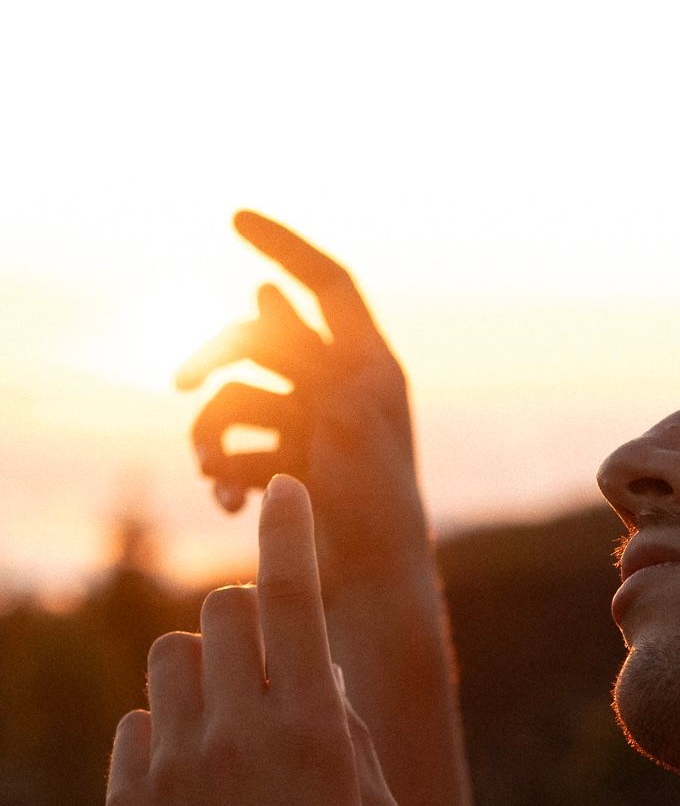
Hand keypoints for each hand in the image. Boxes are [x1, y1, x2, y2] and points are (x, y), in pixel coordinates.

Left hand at [106, 475, 403, 805]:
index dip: (289, 532)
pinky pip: (140, 724)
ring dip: (205, 674)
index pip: (292, 596)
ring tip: (230, 734)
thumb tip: (311, 667)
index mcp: (314, 736)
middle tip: (271, 671)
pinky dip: (170, 736)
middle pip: (222, 613)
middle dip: (250, 625)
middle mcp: (237, 737)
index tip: (286, 493)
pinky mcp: (127, 803)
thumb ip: (350, 731)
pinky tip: (197, 794)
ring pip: (173, 659)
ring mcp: (173, 769)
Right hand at [176, 212, 430, 599]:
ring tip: (217, 478)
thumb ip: (301, 349)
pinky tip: (228, 506)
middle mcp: (340, 389)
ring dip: (214, 437)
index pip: (328, 283)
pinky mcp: (285, 472)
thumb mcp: (340, 411)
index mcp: (371, 365)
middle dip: (214, 363)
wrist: (375, 590)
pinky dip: (224, 475)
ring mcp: (309, 430)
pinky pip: (232, 451)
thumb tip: (263, 289)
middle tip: (179, 385)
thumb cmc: (375, 502)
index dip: (285, 244)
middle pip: (255, 343)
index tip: (233, 216)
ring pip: (232, 402)